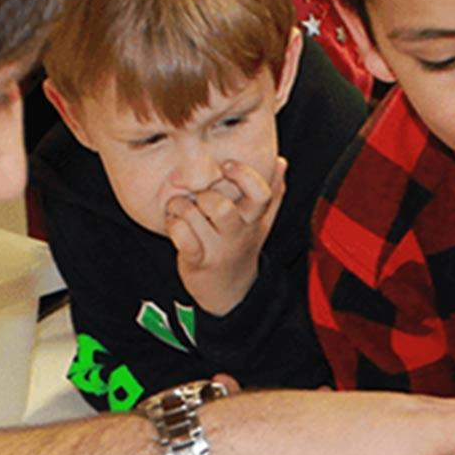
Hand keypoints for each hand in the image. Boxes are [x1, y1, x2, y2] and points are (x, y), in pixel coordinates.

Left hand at [165, 157, 286, 315]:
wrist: (230, 291)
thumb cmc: (240, 248)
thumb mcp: (261, 222)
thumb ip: (273, 193)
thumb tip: (281, 162)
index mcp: (253, 220)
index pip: (260, 194)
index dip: (244, 175)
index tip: (227, 165)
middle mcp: (237, 234)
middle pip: (221, 206)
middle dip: (202, 194)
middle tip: (196, 195)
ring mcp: (217, 248)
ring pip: (193, 216)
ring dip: (180, 207)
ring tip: (181, 209)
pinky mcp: (197, 260)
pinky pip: (181, 235)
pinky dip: (173, 225)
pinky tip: (176, 225)